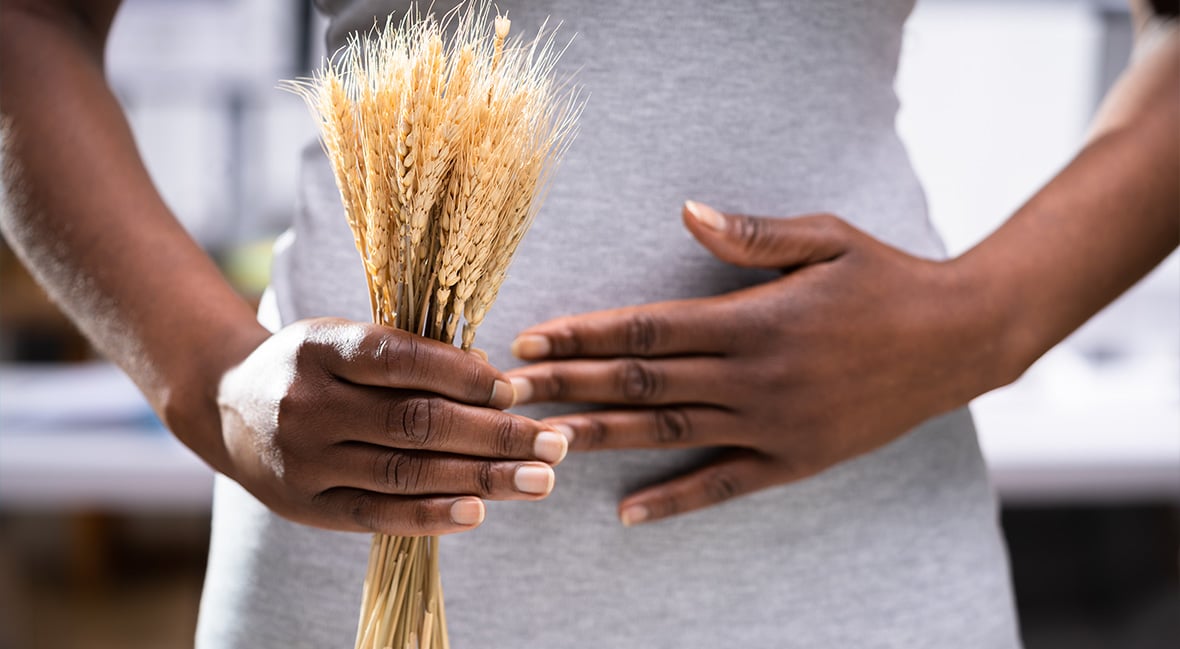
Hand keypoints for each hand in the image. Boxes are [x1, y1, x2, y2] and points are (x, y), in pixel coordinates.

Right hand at [216, 317, 568, 535]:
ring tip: (538, 480)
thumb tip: (491, 378)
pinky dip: (431, 514)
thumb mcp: (345, 339)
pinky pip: (377, 513)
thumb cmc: (312, 367)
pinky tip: (479, 511)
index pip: (400, 359)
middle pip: (414, 422)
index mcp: (320, 347)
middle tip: (554, 443)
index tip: (513, 388)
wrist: (226, 407)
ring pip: (404, 471)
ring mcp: (303, 460)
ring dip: (480, 478)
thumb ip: (408, 356)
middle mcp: (307, 404)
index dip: (462, 375)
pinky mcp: (306, 506)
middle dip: (494, 434)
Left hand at [506, 202, 1011, 525]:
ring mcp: (773, 426)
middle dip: (567, 386)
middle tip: (506, 392)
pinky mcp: (795, 460)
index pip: (648, 330)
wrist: (959, 339)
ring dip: (600, 438)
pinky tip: (627, 511)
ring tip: (541, 442)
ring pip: (668, 434)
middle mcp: (755, 378)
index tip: (532, 337)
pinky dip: (674, 500)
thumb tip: (687, 213)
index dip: (585, 335)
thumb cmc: (887, 279)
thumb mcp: (827, 239)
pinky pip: (723, 486)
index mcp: (755, 319)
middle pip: (642, 385)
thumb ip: (752, 235)